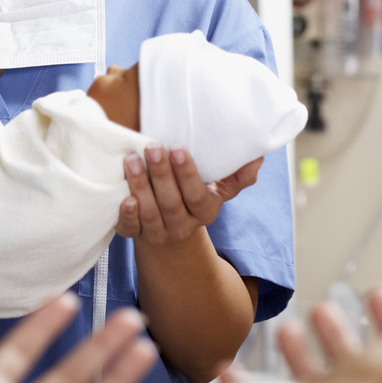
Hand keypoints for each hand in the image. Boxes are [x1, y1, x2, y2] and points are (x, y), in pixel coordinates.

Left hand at [115, 145, 261, 242]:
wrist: (169, 232)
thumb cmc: (193, 198)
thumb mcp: (218, 189)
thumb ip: (237, 176)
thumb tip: (257, 157)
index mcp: (204, 212)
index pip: (197, 196)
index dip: (187, 175)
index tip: (178, 150)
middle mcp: (182, 226)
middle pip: (172, 203)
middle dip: (161, 175)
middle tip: (152, 147)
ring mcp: (158, 233)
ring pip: (150, 214)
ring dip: (140, 186)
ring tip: (132, 160)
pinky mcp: (135, 235)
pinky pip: (130, 229)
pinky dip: (127, 215)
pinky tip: (124, 198)